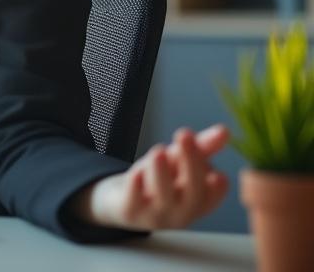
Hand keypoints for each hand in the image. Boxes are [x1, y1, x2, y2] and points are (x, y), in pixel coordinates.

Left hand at [73, 123, 230, 230]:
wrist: (122, 201)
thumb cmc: (158, 179)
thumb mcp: (179, 161)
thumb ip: (201, 147)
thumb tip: (224, 131)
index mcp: (198, 202)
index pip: (212, 196)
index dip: (217, 189)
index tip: (219, 174)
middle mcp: (181, 212)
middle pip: (191, 193)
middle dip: (190, 164)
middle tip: (186, 135)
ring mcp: (155, 214)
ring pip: (163, 197)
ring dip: (162, 173)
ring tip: (159, 150)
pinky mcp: (130, 211)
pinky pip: (134, 201)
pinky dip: (136, 188)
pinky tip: (137, 172)